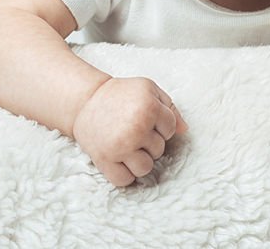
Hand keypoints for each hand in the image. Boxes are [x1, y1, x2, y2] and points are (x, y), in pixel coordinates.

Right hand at [72, 77, 187, 186]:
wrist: (85, 101)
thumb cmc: (121, 95)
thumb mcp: (148, 90)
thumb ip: (170, 107)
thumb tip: (184, 130)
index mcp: (149, 108)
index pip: (170, 130)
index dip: (160, 125)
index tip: (145, 119)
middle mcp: (136, 128)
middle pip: (159, 150)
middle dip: (149, 142)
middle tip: (132, 130)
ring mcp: (120, 146)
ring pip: (145, 168)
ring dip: (138, 161)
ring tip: (127, 146)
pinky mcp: (104, 160)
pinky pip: (125, 180)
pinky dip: (124, 175)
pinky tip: (119, 160)